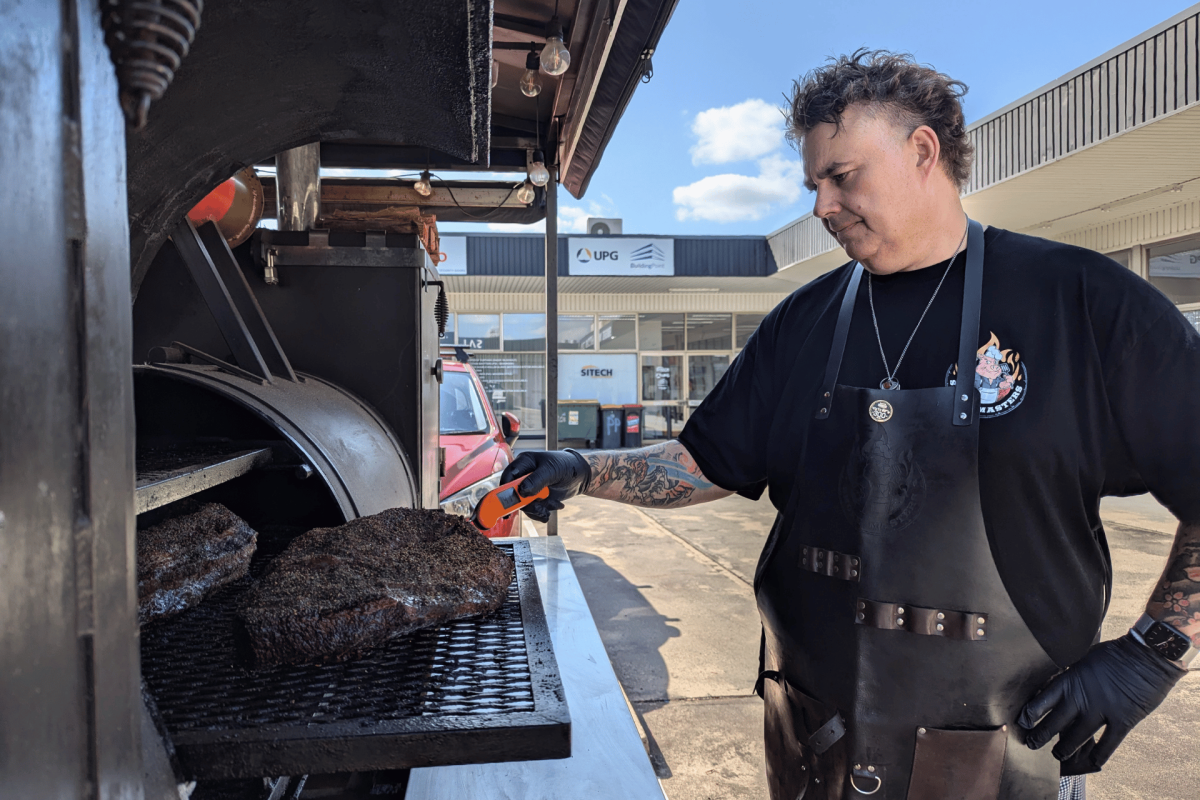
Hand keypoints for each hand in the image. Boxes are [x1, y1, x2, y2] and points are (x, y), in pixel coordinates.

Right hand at [499, 449, 590, 522]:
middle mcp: (523, 477)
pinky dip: (543, 512)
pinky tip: (554, 506)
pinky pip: (533, 511)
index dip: (504, 491)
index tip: (509, 503)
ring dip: (539, 509)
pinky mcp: (536, 499)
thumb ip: (536, 480)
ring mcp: (529, 489)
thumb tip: (522, 491)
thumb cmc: (566, 465)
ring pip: (524, 506)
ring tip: (553, 504)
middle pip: (514, 496)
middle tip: (540, 508)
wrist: (580, 476)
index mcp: (523, 464)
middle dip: (528, 504)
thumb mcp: (551, 470)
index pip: (507, 477)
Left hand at [1017, 633, 1184, 771]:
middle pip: (1055, 723)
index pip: (1042, 700)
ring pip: (1077, 738)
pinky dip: (1099, 755)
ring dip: (1065, 749)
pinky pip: (1107, 744)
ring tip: (1057, 756)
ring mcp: (1102, 711)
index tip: (1023, 722)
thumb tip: (1055, 682)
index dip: (1031, 713)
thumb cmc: (1114, 654)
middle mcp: (1082, 698)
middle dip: (1041, 736)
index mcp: (1070, 680)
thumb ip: (1070, 674)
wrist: (1146, 655)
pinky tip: (1092, 762)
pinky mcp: (1122, 721)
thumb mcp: (1083, 659)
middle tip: (1031, 745)